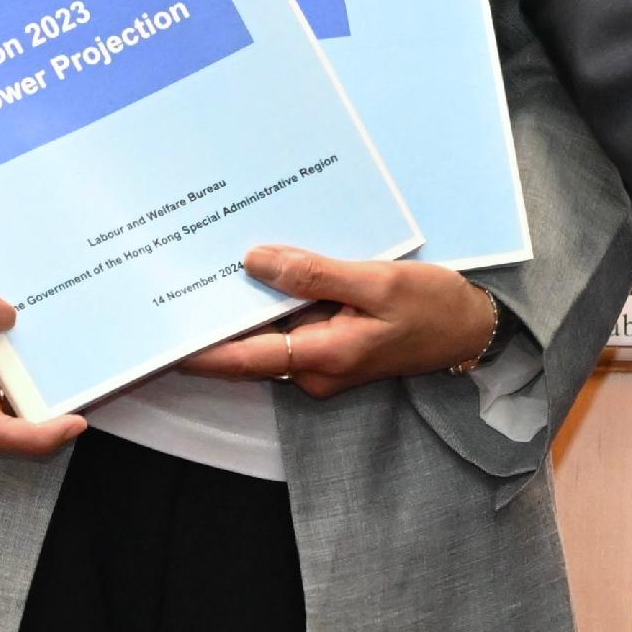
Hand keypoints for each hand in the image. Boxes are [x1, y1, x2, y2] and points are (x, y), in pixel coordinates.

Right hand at [0, 229, 85, 456]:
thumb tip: (6, 317)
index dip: (35, 437)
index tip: (74, 422)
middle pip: (8, 417)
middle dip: (51, 410)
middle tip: (95, 381)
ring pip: (4, 394)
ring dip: (39, 385)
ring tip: (80, 355)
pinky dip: (22, 363)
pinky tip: (44, 335)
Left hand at [172, 250, 497, 395]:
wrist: (473, 328)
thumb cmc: (432, 305)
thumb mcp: (377, 281)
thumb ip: (315, 273)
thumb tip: (256, 261)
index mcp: (324, 357)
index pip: (244, 359)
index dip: (198, 351)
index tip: (159, 339)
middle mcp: (315, 370)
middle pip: (251, 348)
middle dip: (215, 321)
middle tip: (176, 285)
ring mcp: (323, 363)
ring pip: (271, 336)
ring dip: (246, 308)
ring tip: (211, 270)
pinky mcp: (333, 349)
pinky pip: (292, 329)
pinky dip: (276, 305)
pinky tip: (267, 272)